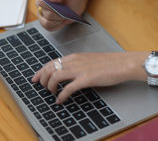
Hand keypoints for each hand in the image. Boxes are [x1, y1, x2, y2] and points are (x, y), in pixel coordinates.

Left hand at [31, 52, 145, 103]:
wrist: (122, 63)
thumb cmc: (109, 63)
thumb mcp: (89, 60)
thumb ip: (78, 64)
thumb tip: (68, 72)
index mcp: (75, 56)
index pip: (51, 62)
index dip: (40, 71)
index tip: (35, 78)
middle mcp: (74, 61)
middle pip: (50, 68)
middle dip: (42, 79)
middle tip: (42, 88)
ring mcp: (80, 69)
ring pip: (55, 76)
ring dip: (49, 86)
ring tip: (51, 93)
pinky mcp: (86, 79)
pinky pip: (67, 88)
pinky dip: (61, 95)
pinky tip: (60, 100)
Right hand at [35, 0, 86, 30]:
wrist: (75, 4)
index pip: (41, 2)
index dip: (50, 7)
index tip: (59, 8)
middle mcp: (40, 4)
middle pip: (46, 14)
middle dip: (57, 16)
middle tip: (65, 13)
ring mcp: (42, 14)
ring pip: (45, 23)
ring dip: (57, 22)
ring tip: (63, 17)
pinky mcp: (45, 22)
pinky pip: (49, 28)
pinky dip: (57, 26)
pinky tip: (62, 21)